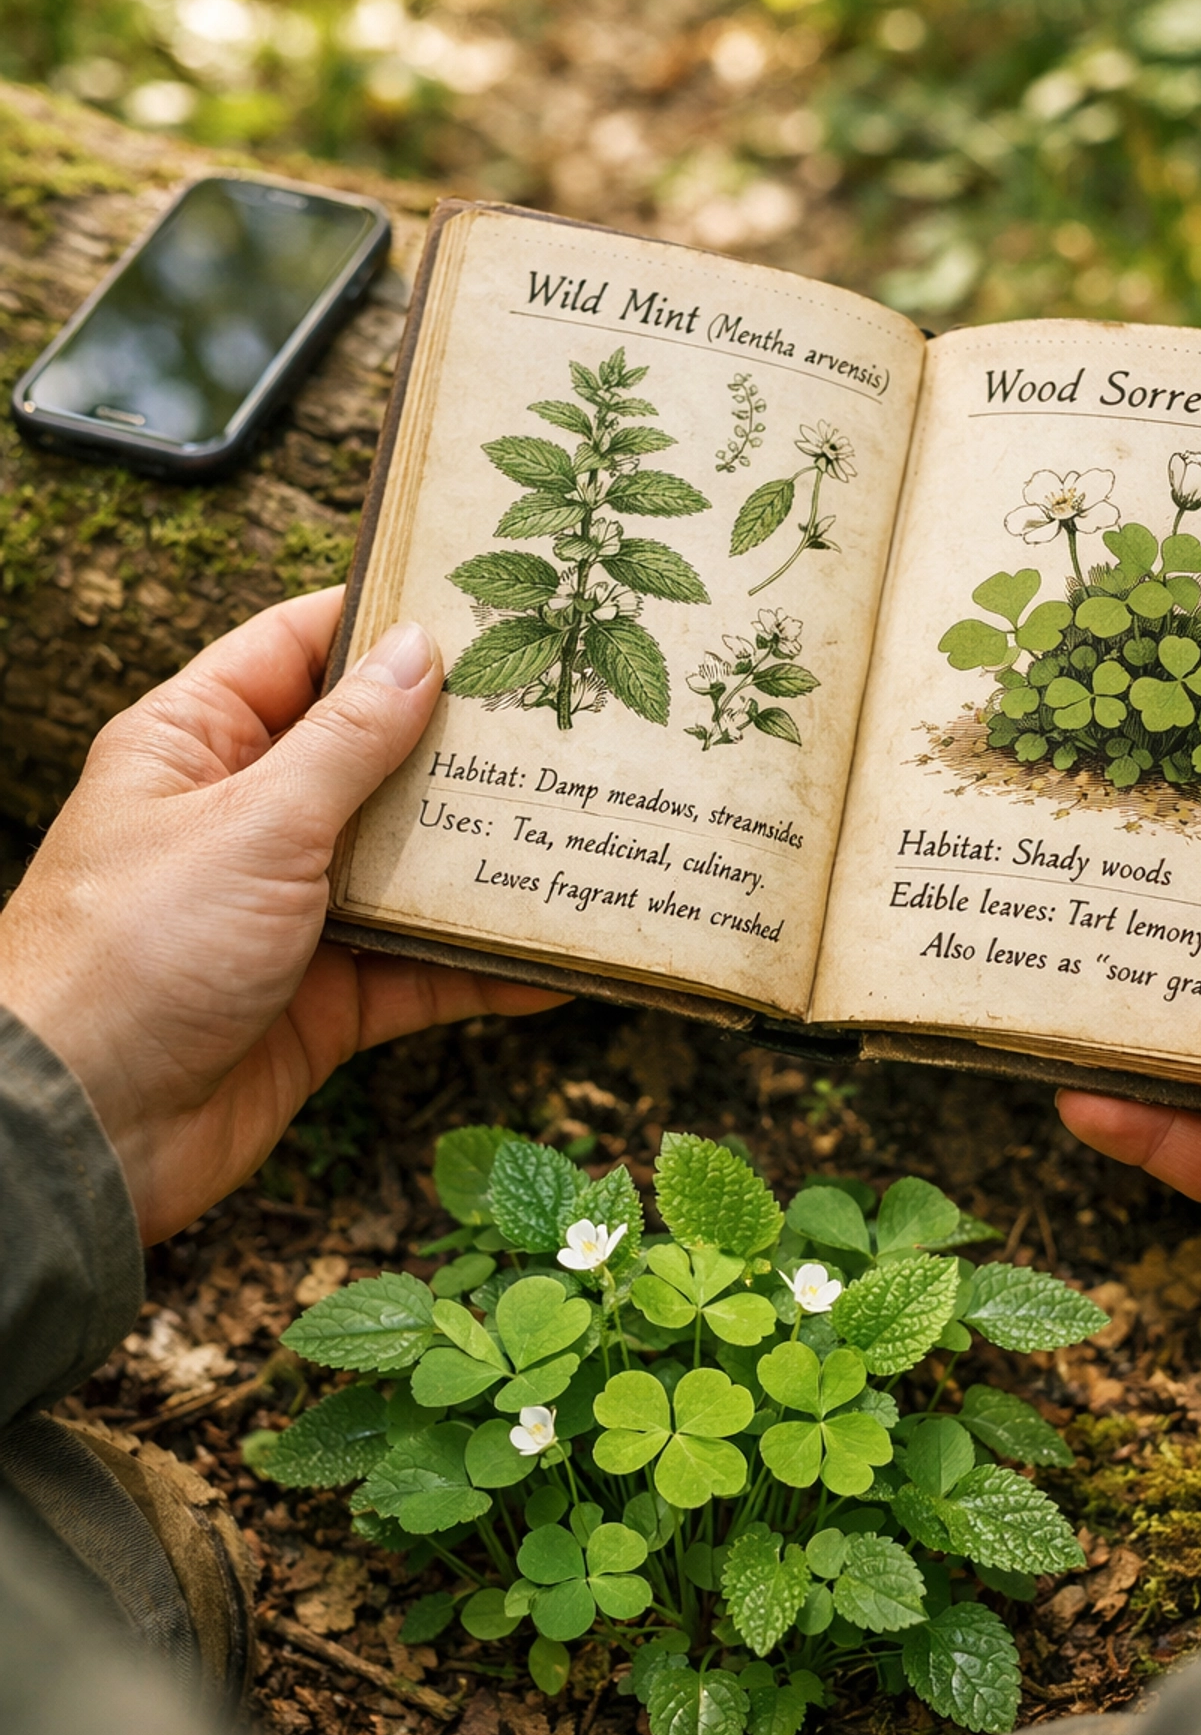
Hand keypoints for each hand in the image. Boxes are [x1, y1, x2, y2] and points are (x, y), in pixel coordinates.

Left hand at [0, 588, 563, 1243]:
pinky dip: (482, 965)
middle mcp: (245, 819)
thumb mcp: (253, 823)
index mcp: (197, 744)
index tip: (486, 603)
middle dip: (462, 745)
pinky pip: (421, 969)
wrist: (83, 1130)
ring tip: (582, 825)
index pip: (299, 649)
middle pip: (372, 758)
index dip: (385, 621)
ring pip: (405, 867)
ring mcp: (287, 912)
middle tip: (564, 715)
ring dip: (484, 857)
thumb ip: (347, 741)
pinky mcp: (323, 1000)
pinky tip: (555, 956)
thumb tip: (420, 651)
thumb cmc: (133, 954)